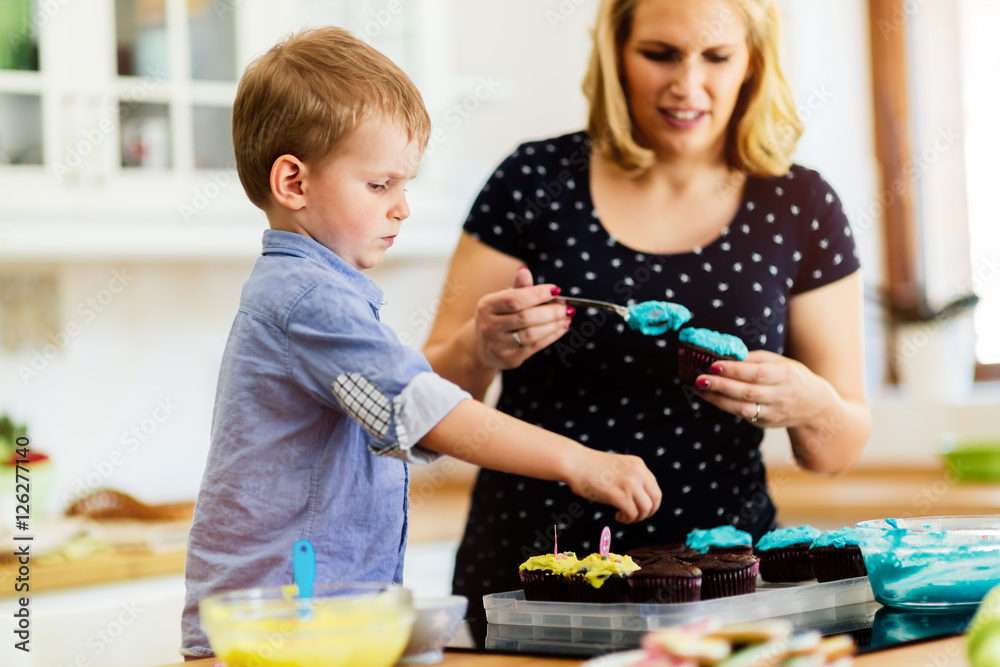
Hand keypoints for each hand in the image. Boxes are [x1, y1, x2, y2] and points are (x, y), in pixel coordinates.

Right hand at [474, 266, 573, 368]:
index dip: (538, 294)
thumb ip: (518, 288)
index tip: (556, 290)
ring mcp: (498, 345)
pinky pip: (536, 346)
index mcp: (487, 306)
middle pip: (526, 318)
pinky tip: (561, 327)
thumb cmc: (499, 317)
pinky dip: (552, 336)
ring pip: (532, 334)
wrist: (482, 347)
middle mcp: (489, 326)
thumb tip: (525, 270)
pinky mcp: (509, 359)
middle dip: (551, 312)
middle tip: (567, 307)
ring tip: (567, 317)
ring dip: (554, 325)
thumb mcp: (503, 300)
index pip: (515, 299)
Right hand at [566, 450, 661, 523]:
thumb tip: (642, 499)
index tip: (638, 508)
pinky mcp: (617, 494)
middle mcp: (637, 472)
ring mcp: (628, 482)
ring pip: (645, 509)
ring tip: (624, 517)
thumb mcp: (619, 468)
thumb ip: (632, 478)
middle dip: (647, 513)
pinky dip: (627, 519)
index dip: (650, 503)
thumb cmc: (591, 468)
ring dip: (636, 518)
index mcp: (638, 464)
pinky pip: (632, 513)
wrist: (574, 462)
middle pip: (655, 500)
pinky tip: (618, 516)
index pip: (655, 489)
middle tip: (634, 516)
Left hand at [690, 350, 833, 428]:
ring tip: (698, 388)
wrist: (814, 407)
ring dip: (716, 399)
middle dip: (720, 386)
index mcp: (786, 376)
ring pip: (741, 408)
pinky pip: (741, 414)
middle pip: (747, 393)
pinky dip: (723, 405)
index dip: (735, 371)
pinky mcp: (764, 423)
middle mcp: (780, 396)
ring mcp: (772, 413)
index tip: (714, 365)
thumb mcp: (779, 362)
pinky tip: (709, 396)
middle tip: (699, 378)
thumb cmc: (791, 376)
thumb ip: (754, 359)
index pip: (757, 374)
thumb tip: (726, 356)